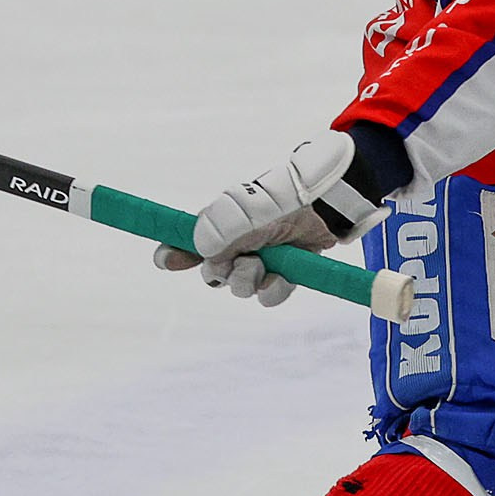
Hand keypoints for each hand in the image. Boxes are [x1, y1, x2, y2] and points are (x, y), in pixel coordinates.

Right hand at [153, 131, 383, 306]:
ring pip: (239, 288)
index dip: (174, 253)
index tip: (165, 260)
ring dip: (249, 281)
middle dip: (223, 272)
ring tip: (265, 265)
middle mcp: (238, 243)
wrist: (329, 203)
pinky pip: (267, 296)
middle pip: (213, 273)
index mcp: (221, 223)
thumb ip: (223, 227)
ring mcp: (261, 259)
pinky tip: (281, 277)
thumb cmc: (287, 198)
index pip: (187, 243)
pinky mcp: (283, 273)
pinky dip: (273, 290)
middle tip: (241, 260)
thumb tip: (199, 249)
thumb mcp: (250, 209)